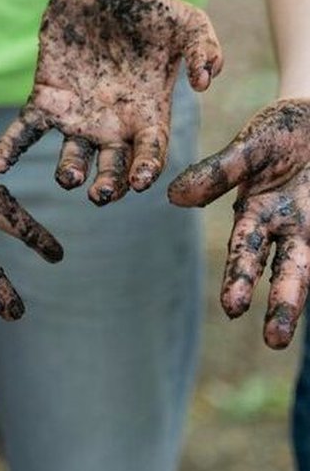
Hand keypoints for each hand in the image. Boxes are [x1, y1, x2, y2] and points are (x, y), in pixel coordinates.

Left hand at [0, 0, 221, 204]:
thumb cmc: (151, 10)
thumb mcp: (187, 21)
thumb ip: (204, 48)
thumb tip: (206, 81)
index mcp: (149, 112)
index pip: (151, 150)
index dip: (146, 167)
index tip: (141, 180)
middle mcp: (113, 124)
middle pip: (112, 166)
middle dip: (108, 185)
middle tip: (101, 195)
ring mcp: (78, 115)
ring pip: (72, 155)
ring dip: (69, 172)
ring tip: (67, 178)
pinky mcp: (46, 98)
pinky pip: (27, 129)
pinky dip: (12, 148)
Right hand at [168, 99, 309, 348]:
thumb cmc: (282, 131)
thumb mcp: (249, 147)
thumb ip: (217, 173)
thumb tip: (173, 198)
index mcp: (257, 213)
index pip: (246, 250)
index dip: (240, 276)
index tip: (233, 306)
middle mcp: (288, 228)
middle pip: (285, 269)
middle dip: (281, 303)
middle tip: (274, 340)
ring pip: (306, 266)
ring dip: (298, 298)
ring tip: (286, 333)